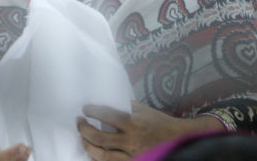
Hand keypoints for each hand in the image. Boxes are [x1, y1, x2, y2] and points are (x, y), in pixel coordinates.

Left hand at [77, 102, 208, 160]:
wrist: (177, 139)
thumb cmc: (159, 122)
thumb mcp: (143, 109)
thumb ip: (125, 106)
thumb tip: (106, 101)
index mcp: (133, 123)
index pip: (106, 115)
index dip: (92, 111)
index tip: (85, 108)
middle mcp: (130, 140)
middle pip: (98, 136)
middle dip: (83, 128)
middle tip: (79, 121)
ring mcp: (130, 155)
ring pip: (101, 154)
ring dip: (87, 144)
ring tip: (83, 137)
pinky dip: (97, 158)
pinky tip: (92, 151)